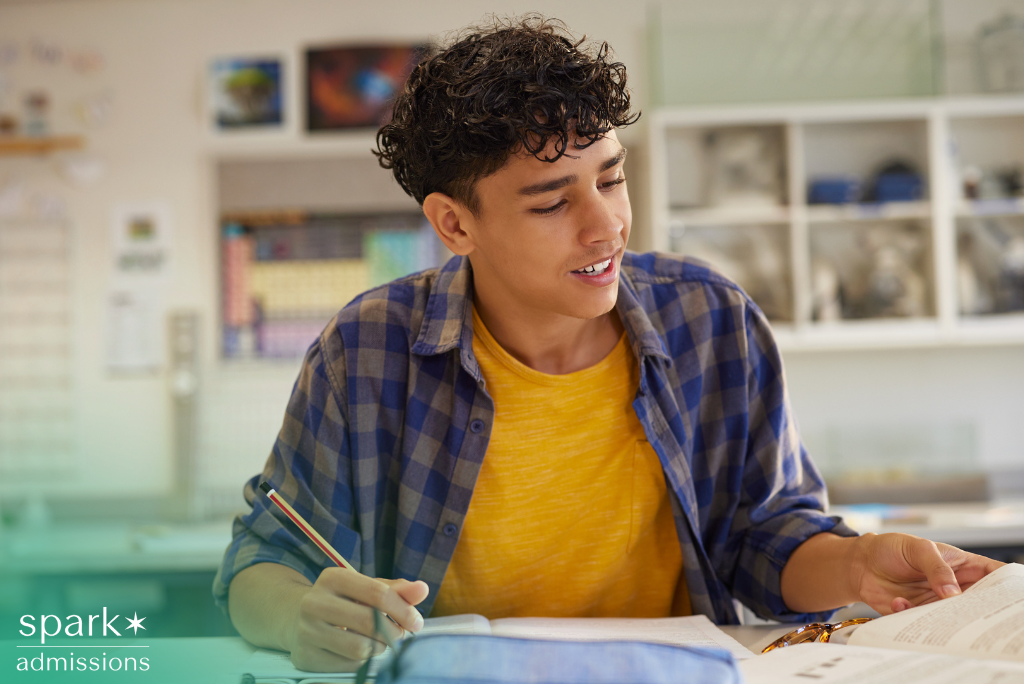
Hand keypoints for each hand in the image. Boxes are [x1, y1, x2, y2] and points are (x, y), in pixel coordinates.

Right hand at [285, 570, 428, 671]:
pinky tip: (357, 651)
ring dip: (379, 648)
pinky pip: (348, 665)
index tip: (416, 622)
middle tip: (399, 634)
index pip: (378, 593)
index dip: (403, 610)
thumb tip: (422, 589)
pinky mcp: (304, 656)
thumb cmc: (342, 602)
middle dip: (393, 632)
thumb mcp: (366, 589)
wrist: (296, 618)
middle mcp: (314, 601)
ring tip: (377, 642)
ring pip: (360, 648)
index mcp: (333, 577)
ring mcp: (306, 630)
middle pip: (370, 621)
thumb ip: (396, 590)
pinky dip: (361, 661)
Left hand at [852, 532, 1003, 614]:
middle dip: (977, 612)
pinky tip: (898, 602)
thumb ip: (936, 567)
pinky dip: (913, 617)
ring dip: (943, 619)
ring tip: (930, 610)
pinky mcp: (918, 614)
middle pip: (978, 604)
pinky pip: (923, 623)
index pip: (994, 576)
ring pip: (953, 619)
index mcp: (963, 566)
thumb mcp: (917, 548)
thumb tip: (953, 593)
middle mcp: (954, 588)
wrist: (862, 562)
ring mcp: (937, 603)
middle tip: (969, 615)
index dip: (1004, 587)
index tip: (1005, 600)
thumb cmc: (893, 548)